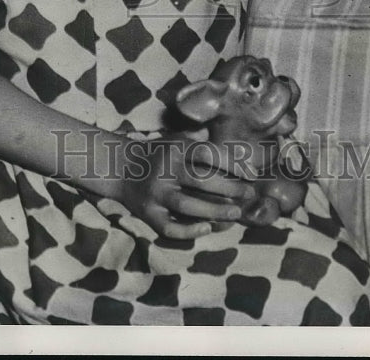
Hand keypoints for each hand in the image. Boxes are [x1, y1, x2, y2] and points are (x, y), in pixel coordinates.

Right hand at [117, 135, 254, 239]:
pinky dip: (189, 230)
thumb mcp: (174, 139)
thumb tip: (229, 145)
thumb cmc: (155, 152)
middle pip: (201, 180)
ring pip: (187, 206)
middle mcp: (165, 170)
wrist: (117, 166)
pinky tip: (207, 228)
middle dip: (229, 189)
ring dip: (214, 211)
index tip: (251, 174)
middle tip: (249, 195)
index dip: (232, 164)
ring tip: (234, 214)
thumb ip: (198, 141)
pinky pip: (169, 228)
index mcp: (174, 149)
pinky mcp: (147, 213)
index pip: (208, 154)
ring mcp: (155, 193)